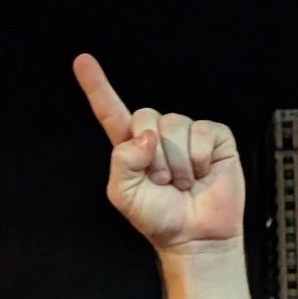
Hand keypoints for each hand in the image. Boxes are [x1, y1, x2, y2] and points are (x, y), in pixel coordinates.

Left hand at [75, 54, 242, 249]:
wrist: (195, 237)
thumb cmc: (159, 219)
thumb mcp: (124, 195)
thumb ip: (122, 161)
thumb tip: (148, 137)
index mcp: (132, 147)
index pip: (111, 111)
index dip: (97, 86)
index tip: (82, 61)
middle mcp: (158, 135)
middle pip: (145, 116)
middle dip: (152, 155)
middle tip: (163, 182)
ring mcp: (188, 134)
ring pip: (175, 125)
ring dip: (178, 162)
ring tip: (184, 183)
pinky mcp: (215, 137)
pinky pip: (203, 130)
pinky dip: (200, 157)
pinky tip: (203, 174)